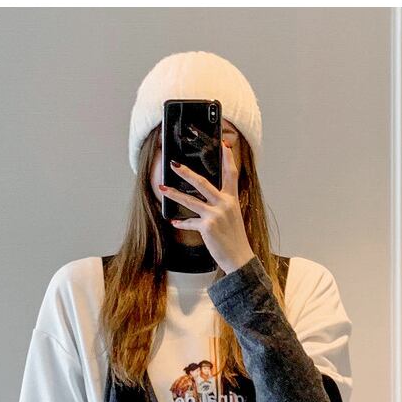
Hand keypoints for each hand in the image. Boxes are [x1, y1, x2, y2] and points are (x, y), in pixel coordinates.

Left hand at [158, 140, 255, 274]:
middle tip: (174, 164)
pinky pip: (189, 222)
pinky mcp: (207, 227)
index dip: (227, 158)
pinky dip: (181, 222)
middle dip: (186, 172)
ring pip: (190, 200)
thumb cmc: (235, 238)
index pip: (231, 173)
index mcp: (232, 199)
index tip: (223, 144)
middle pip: (203, 182)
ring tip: (162, 187)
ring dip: (174, 193)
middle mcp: (225, 204)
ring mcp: (215, 215)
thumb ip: (222, 204)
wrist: (239, 257)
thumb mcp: (232, 216)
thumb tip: (205, 196)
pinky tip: (174, 221)